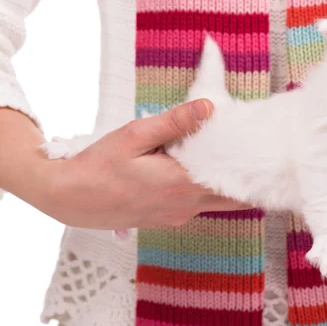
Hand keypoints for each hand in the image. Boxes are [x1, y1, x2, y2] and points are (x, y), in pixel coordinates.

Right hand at [26, 100, 247, 228]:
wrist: (68, 198)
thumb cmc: (98, 167)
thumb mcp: (134, 136)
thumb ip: (173, 122)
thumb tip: (208, 107)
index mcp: (181, 184)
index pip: (232, 180)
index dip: (247, 164)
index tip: (258, 147)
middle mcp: (185, 205)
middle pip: (231, 196)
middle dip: (243, 176)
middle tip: (250, 151)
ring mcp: (177, 215)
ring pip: (215, 201)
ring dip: (225, 182)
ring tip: (227, 155)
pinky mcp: (167, 218)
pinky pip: (197, 204)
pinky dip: (206, 189)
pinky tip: (198, 169)